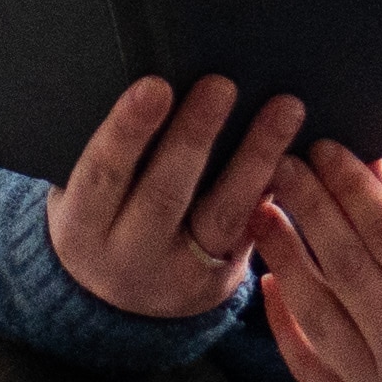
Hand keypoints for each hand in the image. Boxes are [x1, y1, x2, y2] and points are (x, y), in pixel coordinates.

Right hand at [47, 76, 306, 319]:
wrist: (118, 298)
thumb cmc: (103, 215)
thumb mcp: (87, 195)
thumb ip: (113, 155)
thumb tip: (157, 83)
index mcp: (83, 227)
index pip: (104, 174)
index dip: (128, 130)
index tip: (155, 85)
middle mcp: (129, 257)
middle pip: (165, 194)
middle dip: (194, 136)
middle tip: (221, 85)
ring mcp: (180, 274)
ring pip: (223, 214)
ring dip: (256, 157)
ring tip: (285, 108)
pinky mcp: (222, 280)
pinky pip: (253, 231)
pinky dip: (274, 189)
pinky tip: (298, 153)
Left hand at [252, 142, 381, 381]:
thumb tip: (368, 167)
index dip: (351, 188)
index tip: (324, 150)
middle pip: (347, 270)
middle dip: (310, 210)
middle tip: (283, 167)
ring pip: (317, 317)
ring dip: (284, 260)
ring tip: (263, 215)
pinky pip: (310, 370)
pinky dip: (285, 325)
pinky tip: (270, 282)